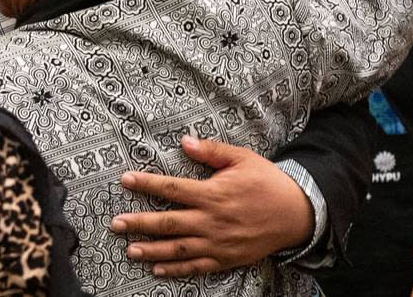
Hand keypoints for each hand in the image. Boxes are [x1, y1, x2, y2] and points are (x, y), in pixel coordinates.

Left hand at [110, 136, 313, 276]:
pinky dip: (176, 270)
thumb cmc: (266, 182)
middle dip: (140, 223)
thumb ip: (211, 151)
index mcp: (212, 193)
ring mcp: (218, 242)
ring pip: (178, 248)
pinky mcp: (226, 258)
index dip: (147, 184)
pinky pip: (197, 266)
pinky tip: (157, 269)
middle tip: (116, 224)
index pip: (172, 188)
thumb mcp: (242, 158)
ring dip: (152, 250)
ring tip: (129, 250)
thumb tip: (185, 141)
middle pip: (168, 222)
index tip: (125, 180)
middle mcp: (211, 220)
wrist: (297, 214)